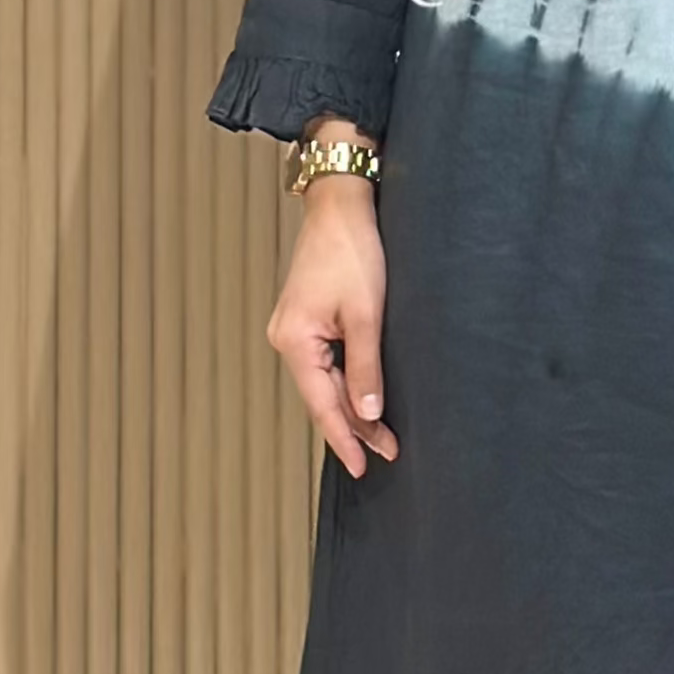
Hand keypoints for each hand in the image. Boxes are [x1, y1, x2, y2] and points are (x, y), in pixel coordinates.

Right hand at [265, 142, 398, 477]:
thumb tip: (368, 413)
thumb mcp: (367, 315)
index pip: (322, 405)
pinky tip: (362, 398)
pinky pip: (324, 363)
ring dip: (351, 406)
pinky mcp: (305, 319)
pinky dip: (344, 383)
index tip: (362, 467)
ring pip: (323, 382)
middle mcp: (286, 339)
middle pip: (321, 397)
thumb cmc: (352, 251)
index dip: (344, 438)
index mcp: (295, 341)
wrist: (340, 206)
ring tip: (380, 435)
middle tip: (387, 453)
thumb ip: (366, 368)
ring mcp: (293, 330)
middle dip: (354, 426)